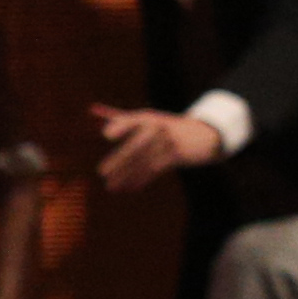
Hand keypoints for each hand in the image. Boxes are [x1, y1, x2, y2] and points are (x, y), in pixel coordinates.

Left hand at [93, 106, 222, 190]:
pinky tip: (129, 187)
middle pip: (136, 146)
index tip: (106, 136)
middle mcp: (158, 128)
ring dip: (126, 176)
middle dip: (118, 161)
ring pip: (143, 162)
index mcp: (148, 117)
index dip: (120, 126)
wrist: (204, 134)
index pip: (131, 120)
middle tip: (102, 173)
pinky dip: (141, 179)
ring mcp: (169, 142)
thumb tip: (93, 110)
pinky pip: (155, 169)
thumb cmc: (168, 127)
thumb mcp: (147, 119)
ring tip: (111, 186)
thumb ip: (121, 117)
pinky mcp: (177, 155)